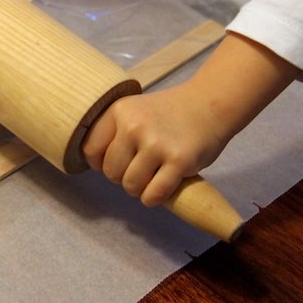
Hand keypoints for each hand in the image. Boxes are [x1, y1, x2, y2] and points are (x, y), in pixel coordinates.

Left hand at [82, 32, 298, 205]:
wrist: (211, 104)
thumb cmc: (169, 113)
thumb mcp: (135, 110)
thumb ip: (115, 133)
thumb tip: (96, 167)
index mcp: (119, 111)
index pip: (90, 151)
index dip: (101, 164)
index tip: (117, 163)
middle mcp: (134, 125)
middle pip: (111, 172)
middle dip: (123, 178)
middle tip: (141, 170)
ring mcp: (156, 143)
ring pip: (130, 186)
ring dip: (140, 190)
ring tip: (153, 178)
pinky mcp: (179, 160)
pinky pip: (154, 194)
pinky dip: (154, 198)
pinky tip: (162, 190)